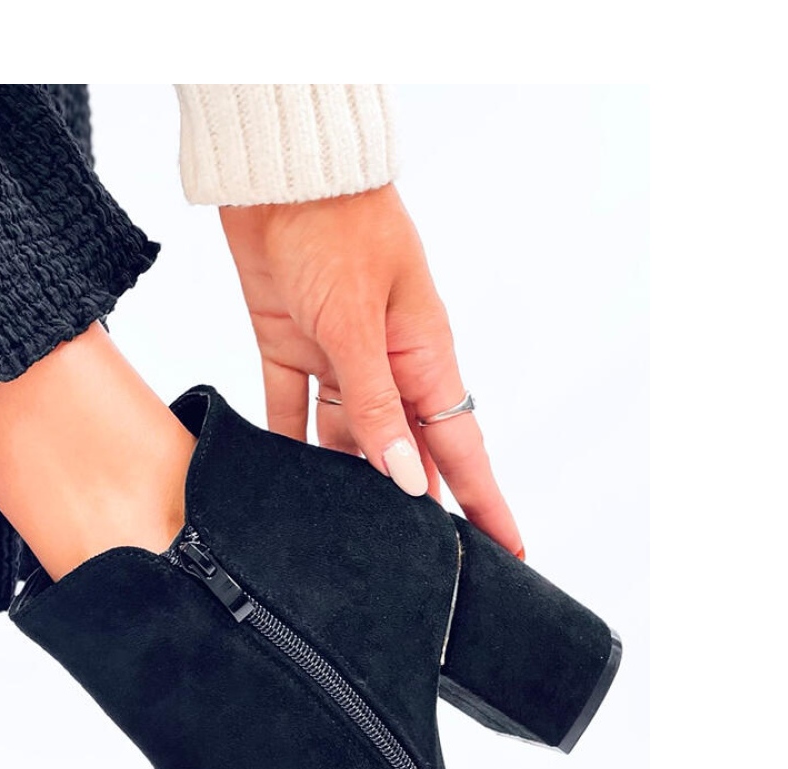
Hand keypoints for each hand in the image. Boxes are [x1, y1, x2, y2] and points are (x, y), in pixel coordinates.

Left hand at [219, 185, 522, 555]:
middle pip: (408, 457)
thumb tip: (404, 479)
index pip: (462, 450)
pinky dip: (287, 448)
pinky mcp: (291, 351)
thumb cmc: (338, 230)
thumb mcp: (359, 323)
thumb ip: (377, 404)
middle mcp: (387, 369)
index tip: (507, 554)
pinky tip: (283, 489)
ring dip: (345, 487)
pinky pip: (291, 414)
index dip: (484, 504)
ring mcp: (339, 362)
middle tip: (420, 570)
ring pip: (348, 442)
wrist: (280, 178)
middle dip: (415, 511)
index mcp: (424, 359)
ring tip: (345, 544)